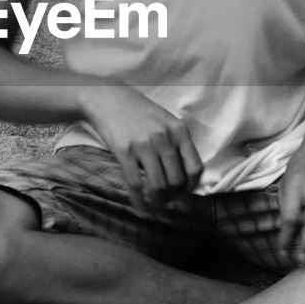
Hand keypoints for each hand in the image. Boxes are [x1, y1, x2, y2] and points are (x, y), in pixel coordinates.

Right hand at [81, 82, 202, 211]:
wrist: (109, 98)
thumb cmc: (139, 112)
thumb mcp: (166, 121)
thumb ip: (177, 143)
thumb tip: (186, 176)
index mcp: (179, 131)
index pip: (195, 168)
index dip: (191, 186)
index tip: (185, 193)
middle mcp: (164, 138)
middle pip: (177, 181)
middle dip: (173, 197)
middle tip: (167, 201)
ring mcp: (144, 145)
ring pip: (158, 186)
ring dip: (158, 201)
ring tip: (155, 204)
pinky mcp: (125, 151)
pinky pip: (135, 183)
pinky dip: (139, 200)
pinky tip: (140, 205)